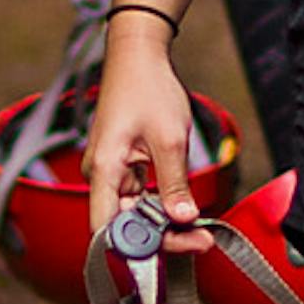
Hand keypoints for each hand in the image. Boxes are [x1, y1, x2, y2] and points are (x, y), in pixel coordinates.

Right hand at [80, 19, 210, 243]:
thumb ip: (174, 183)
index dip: (139, 248)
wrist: (138, 56)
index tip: (179, 244)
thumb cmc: (148, 88)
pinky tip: (184, 209)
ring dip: (164, 224)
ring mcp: (111, 173)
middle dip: (163, 237)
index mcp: (104, 170)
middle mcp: (101, 176)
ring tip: (200, 228)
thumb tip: (184, 219)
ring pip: (134, 215)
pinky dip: (160, 206)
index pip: (107, 230)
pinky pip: (138, 198)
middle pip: (124, 227)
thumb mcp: (169, 138)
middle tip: (202, 239)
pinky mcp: (122, 168)